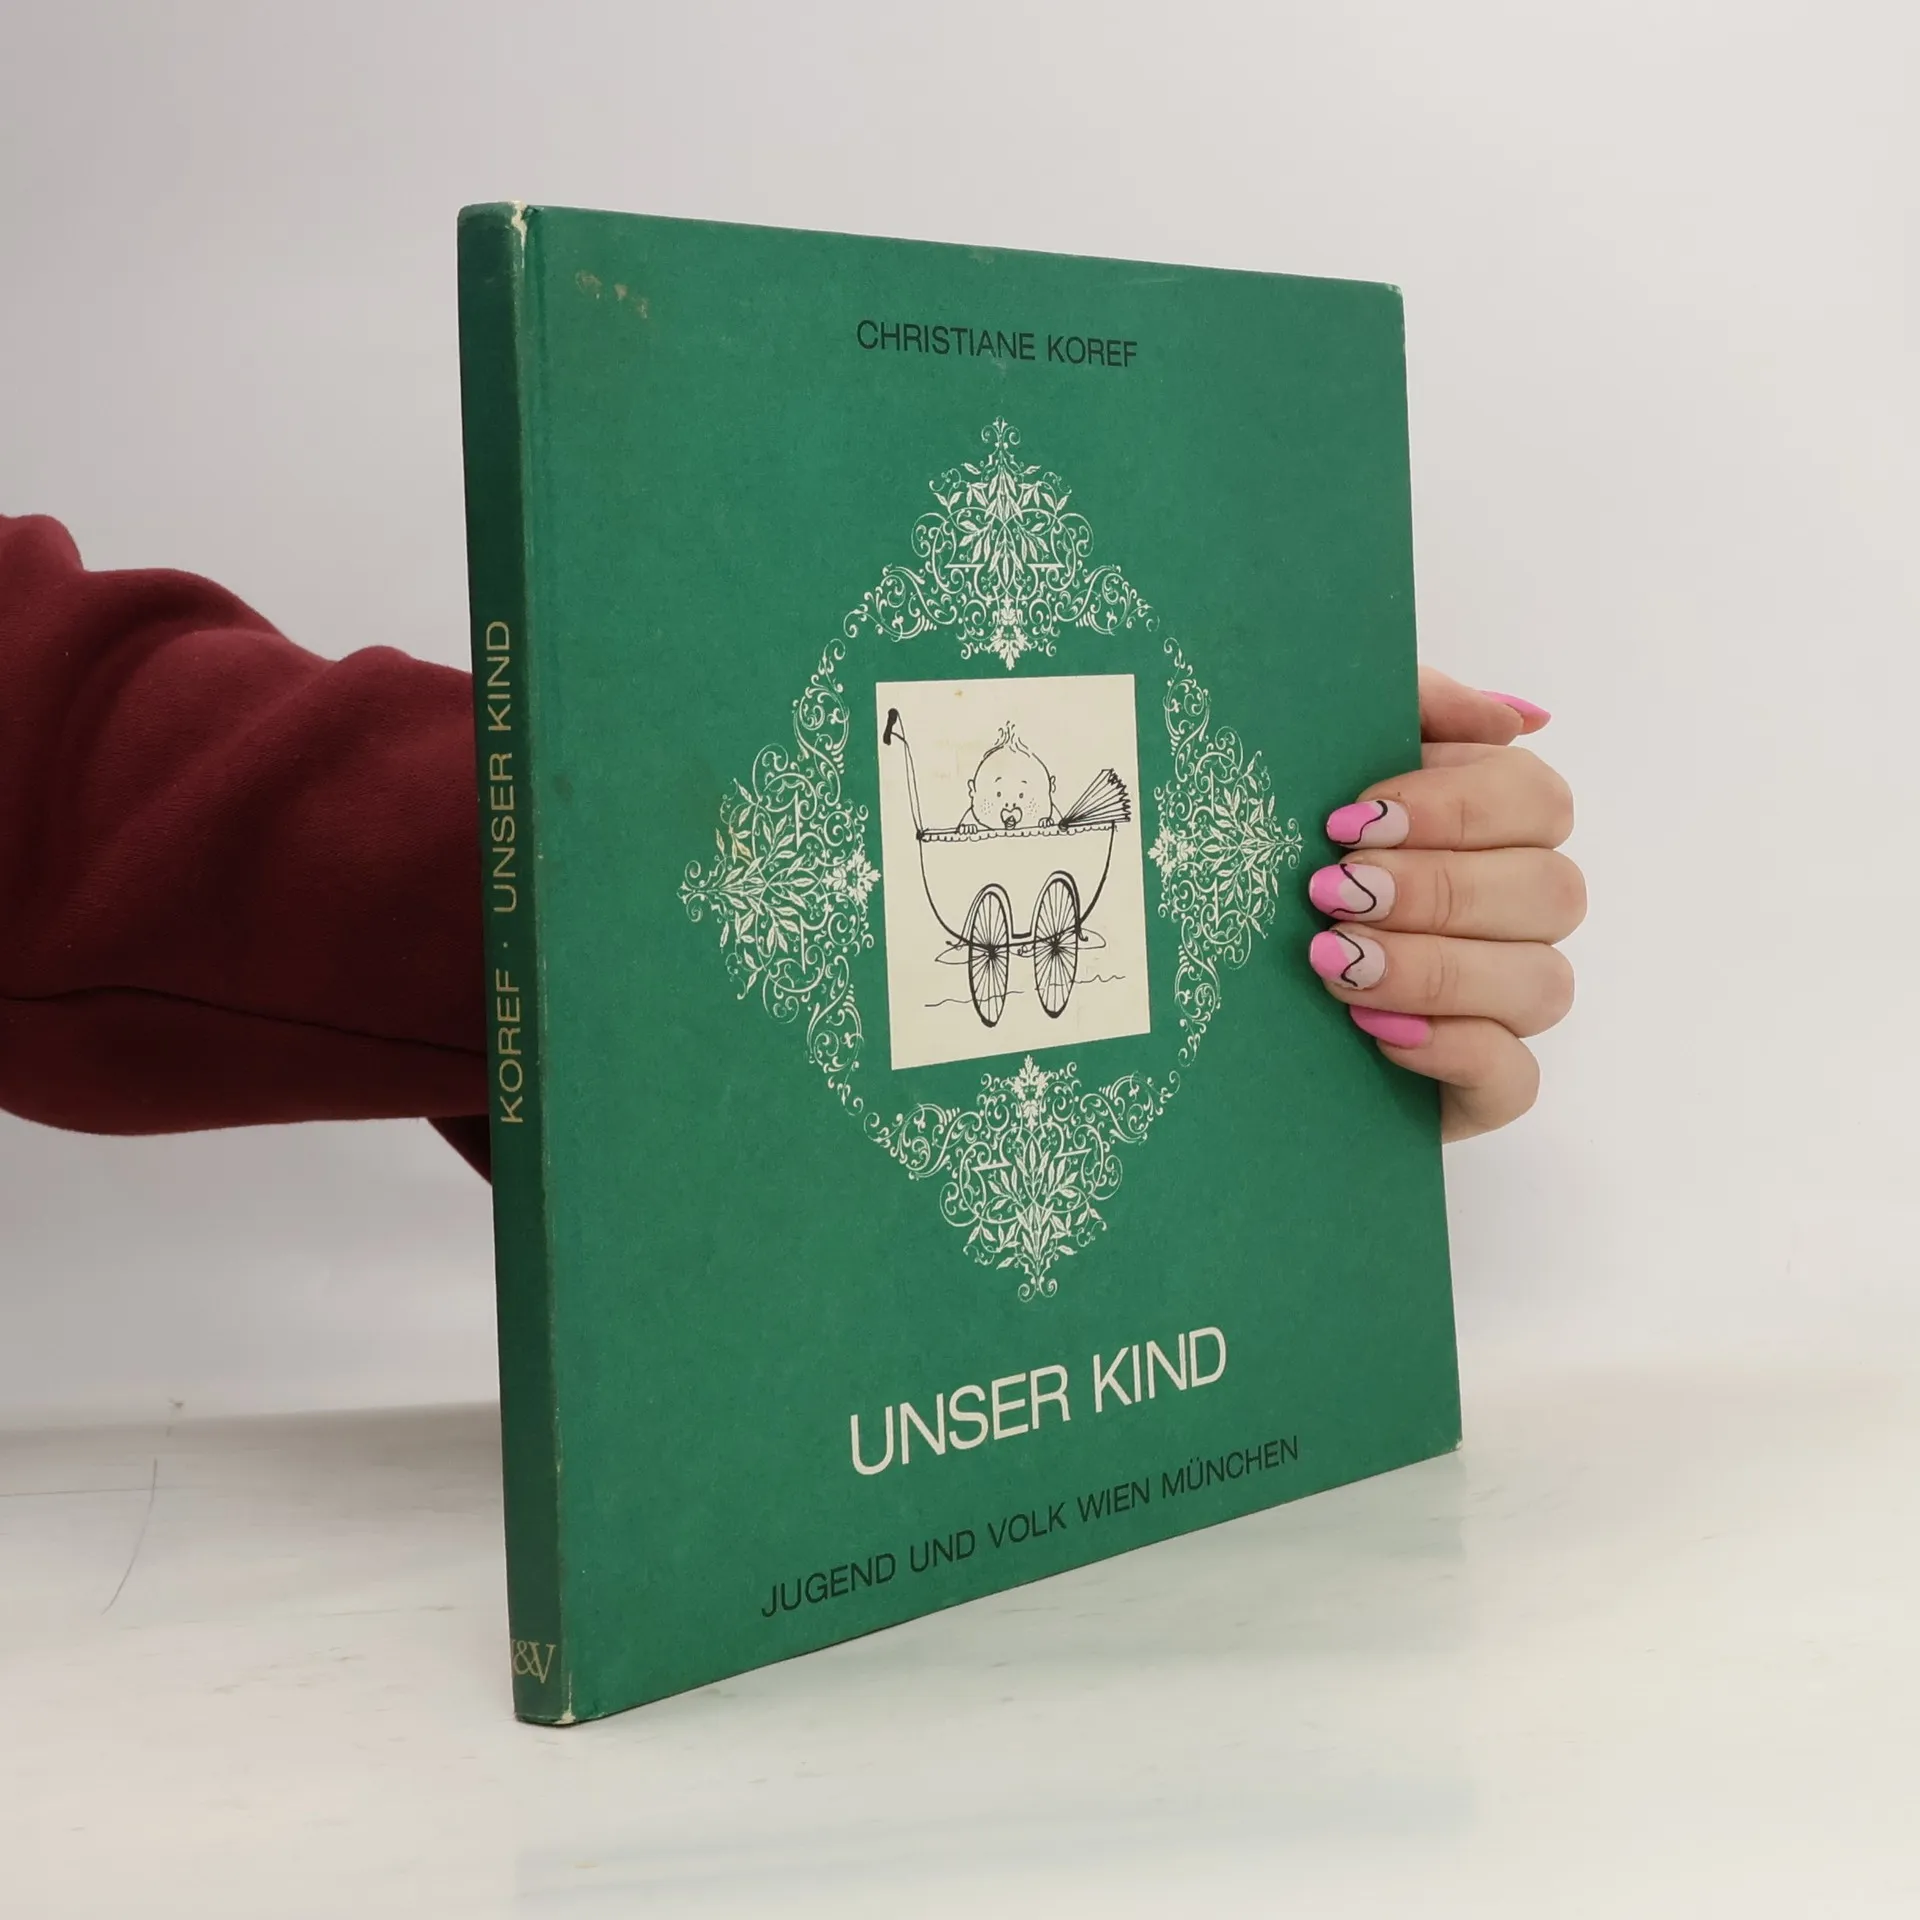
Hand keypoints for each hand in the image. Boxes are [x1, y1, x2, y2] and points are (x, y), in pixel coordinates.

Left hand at [1305, 670, 1582, 1142]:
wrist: (1208, 997)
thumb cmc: (1273, 861)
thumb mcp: (1318, 763)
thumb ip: (1411, 708)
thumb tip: (1516, 718)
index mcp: (1493, 829)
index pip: (1537, 800)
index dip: (1458, 805)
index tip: (1351, 818)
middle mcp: (1517, 916)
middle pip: (1551, 890)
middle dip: (1438, 889)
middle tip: (1331, 891)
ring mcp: (1507, 1007)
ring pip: (1543, 984)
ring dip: (1438, 968)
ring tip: (1335, 961)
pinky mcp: (1482, 1089)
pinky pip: (1515, 1077)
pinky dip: (1452, 1049)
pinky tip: (1377, 1030)